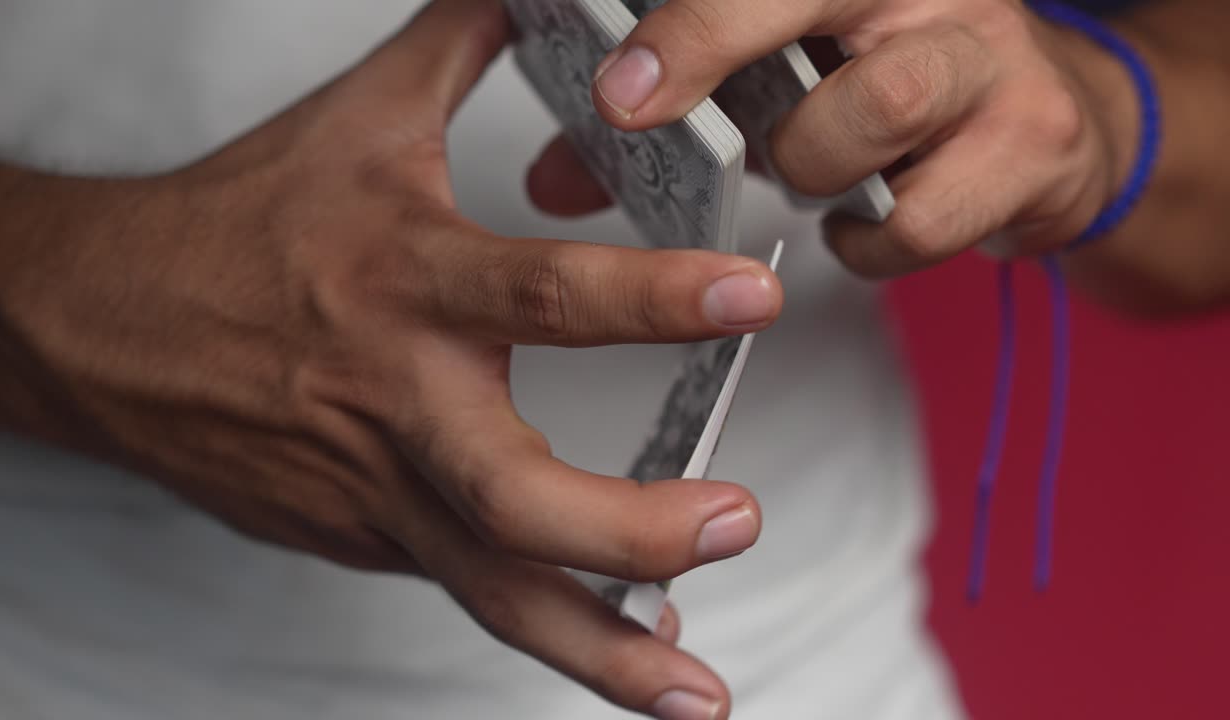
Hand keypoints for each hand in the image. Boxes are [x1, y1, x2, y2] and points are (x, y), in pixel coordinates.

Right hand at [0, 0, 784, 715]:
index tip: (752, 298)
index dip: (652, 298)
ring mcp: (377, 485)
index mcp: (402, 280)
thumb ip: (465, 44)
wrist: (102, 327)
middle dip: (630, 529)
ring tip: (695, 694)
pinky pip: (470, 588)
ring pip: (491, 589)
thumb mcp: (359, 120)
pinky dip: (552, 628)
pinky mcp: (366, 535)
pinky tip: (628, 650)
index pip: (540, 293)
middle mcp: (395, 398)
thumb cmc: (239, 224)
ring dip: (600, 651)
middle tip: (736, 522)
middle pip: (510, 494)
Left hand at [532, 0, 1140, 277]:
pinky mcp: (1033, 145)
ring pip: (878, 106)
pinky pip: (921, 218)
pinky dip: (868, 243)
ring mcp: (991, 60)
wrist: (1048, 129)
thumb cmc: (893, 93)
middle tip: (634, 110)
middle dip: (710, 46)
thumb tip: (557, 176)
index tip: (615, 84)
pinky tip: (862, 224)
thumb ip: (669, 116)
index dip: (688, 23)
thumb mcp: (776, 82)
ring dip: (809, 160)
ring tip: (807, 169)